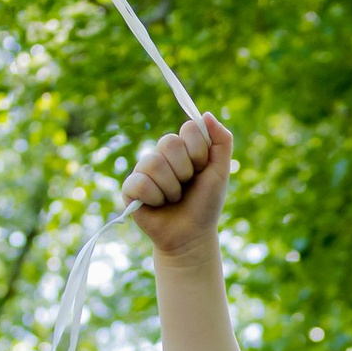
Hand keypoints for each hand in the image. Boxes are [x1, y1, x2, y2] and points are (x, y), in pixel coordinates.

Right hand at [125, 111, 233, 256]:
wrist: (191, 236)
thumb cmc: (205, 204)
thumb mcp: (220, 171)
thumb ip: (221, 141)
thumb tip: (205, 114)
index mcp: (182, 148)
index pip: (188, 129)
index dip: (198, 151)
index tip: (201, 168)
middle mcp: (161, 155)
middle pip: (169, 143)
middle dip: (185, 170)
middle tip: (186, 185)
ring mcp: (144, 170)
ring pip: (154, 164)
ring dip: (171, 188)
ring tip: (173, 198)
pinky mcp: (130, 188)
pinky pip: (140, 182)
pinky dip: (155, 198)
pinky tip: (158, 205)